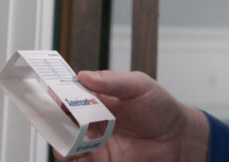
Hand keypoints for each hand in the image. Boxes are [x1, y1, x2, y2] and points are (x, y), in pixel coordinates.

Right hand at [55, 70, 209, 161]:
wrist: (179, 140)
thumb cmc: (162, 109)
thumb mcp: (140, 86)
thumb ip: (113, 81)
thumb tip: (84, 75)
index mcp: (98, 99)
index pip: (69, 94)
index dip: (57, 93)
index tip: (49, 91)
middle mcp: (92, 121)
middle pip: (60, 120)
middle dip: (51, 118)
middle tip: (50, 116)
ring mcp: (95, 144)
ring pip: (64, 144)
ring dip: (60, 141)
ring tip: (66, 137)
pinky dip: (71, 158)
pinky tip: (76, 153)